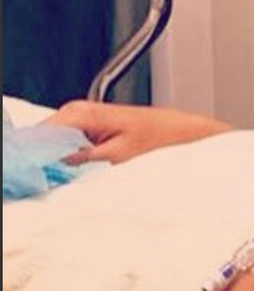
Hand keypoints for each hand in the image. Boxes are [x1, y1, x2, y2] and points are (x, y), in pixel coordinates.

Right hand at [46, 100, 233, 164]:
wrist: (180, 132)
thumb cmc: (158, 137)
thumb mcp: (117, 156)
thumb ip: (81, 160)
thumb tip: (53, 167)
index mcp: (80, 113)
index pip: (39, 136)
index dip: (37, 158)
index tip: (42, 176)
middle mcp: (76, 111)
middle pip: (42, 140)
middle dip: (47, 161)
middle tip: (61, 179)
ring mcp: (80, 119)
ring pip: (53, 145)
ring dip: (60, 161)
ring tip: (78, 173)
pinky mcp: (87, 128)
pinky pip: (67, 145)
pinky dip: (72, 159)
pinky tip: (84, 169)